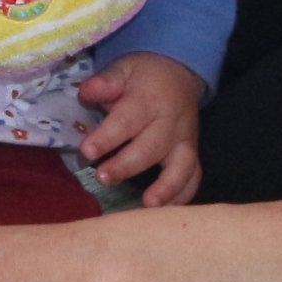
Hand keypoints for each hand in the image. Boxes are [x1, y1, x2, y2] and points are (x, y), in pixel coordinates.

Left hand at [74, 51, 202, 204]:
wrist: (177, 74)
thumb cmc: (141, 77)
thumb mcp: (122, 70)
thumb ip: (105, 82)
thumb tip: (88, 91)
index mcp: (148, 100)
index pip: (127, 120)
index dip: (107, 137)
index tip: (87, 152)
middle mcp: (170, 122)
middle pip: (150, 147)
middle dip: (126, 165)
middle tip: (103, 177)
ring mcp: (184, 140)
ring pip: (180, 166)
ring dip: (165, 187)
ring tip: (148, 204)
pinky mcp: (192, 153)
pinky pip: (194, 176)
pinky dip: (183, 194)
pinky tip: (167, 211)